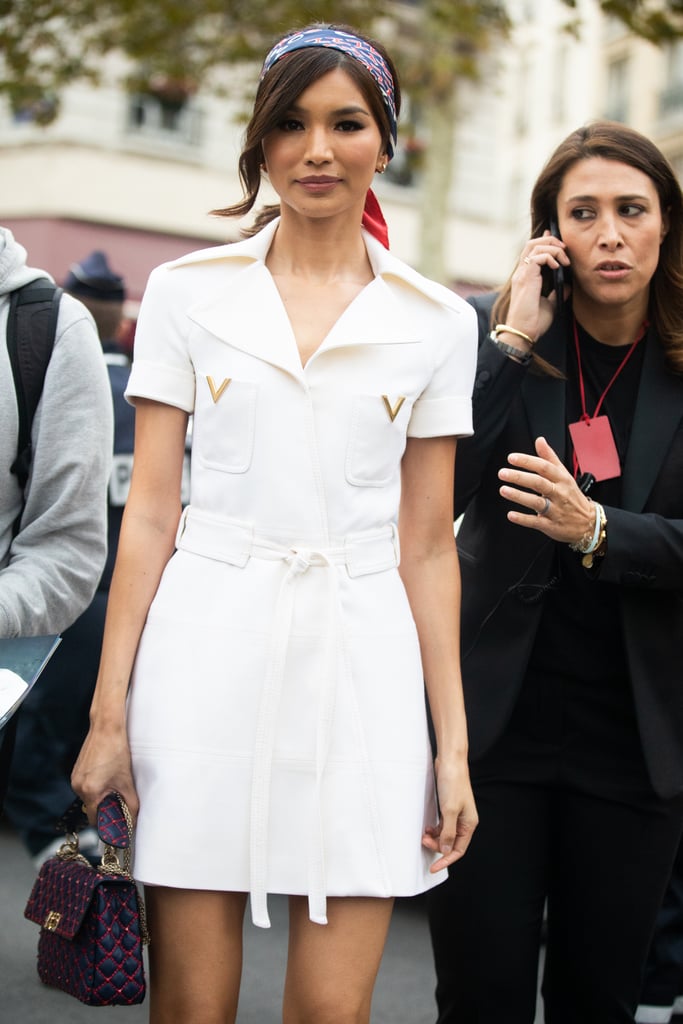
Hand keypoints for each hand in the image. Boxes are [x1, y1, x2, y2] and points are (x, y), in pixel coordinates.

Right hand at [71, 720, 138, 824]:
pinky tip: (108, 775)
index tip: (117, 825)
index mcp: (89, 791)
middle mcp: (78, 786)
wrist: (106, 728)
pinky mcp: (77, 771)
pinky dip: (97, 786)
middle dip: (106, 808)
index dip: (107, 824)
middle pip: (92, 808)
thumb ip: (130, 804)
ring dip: (102, 796)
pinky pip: (86, 786)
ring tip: (115, 784)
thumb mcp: (126, 780)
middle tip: (120, 802)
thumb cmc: (117, 751)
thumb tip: (133, 820)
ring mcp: (75, 777)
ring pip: (89, 797)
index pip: (94, 820)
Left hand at [422, 755, 477, 871]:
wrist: (450, 761)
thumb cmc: (452, 783)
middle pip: (451, 843)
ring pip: (445, 834)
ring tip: (423, 835)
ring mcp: (456, 814)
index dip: (446, 860)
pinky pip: (442, 825)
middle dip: (437, 846)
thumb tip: (445, 851)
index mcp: (469, 824)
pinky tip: (427, 828)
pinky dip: (434, 829)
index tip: (433, 868)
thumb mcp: (449, 810)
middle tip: (423, 842)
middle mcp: (464, 821)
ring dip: (434, 838)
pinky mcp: (448, 807)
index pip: (458, 850)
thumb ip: (448, 832)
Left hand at [498, 436, 594, 544]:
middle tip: (503, 473)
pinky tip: (511, 514)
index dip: (527, 461)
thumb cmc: (572, 496)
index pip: (544, 467)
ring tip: (503, 490)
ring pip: (537, 502)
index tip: (511, 458)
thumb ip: (550, 458)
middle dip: (520, 477)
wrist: (588, 522)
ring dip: (519, 496)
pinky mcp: (551, 525)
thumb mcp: (564, 474)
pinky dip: (523, 519)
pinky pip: (536, 522)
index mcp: (562, 479)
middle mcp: (559, 493)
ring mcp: (556, 510)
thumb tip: (539, 440)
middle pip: (539, 483)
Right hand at [505, 231, 570, 343]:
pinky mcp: (526, 277)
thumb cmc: (533, 322)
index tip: (559, 242)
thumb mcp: (550, 304)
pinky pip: (538, 256)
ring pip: (535, 245)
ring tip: (564, 259)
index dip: (545, 241)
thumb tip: (567, 284)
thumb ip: (557, 292)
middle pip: (532, 243)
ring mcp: (522, 274)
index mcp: (525, 277)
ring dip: (553, 248)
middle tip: (564, 249)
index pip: (532, 251)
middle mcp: (521, 272)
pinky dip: (550, 257)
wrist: (524, 332)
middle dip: (551, 240)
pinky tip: (558, 267)